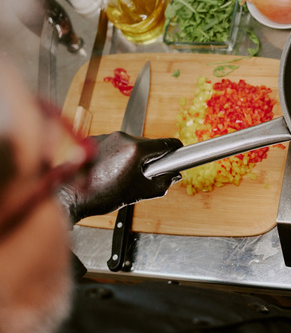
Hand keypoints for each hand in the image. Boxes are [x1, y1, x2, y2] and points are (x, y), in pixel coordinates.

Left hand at [59, 132, 182, 221]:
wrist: (69, 196)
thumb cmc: (100, 195)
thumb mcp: (139, 192)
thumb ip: (163, 182)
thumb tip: (173, 175)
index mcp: (135, 149)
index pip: (167, 143)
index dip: (176, 151)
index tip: (178, 156)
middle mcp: (121, 137)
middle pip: (148, 144)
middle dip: (150, 158)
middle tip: (143, 176)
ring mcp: (106, 136)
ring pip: (130, 145)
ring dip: (131, 157)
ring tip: (121, 176)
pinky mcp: (93, 139)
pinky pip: (113, 145)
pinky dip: (115, 156)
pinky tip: (108, 171)